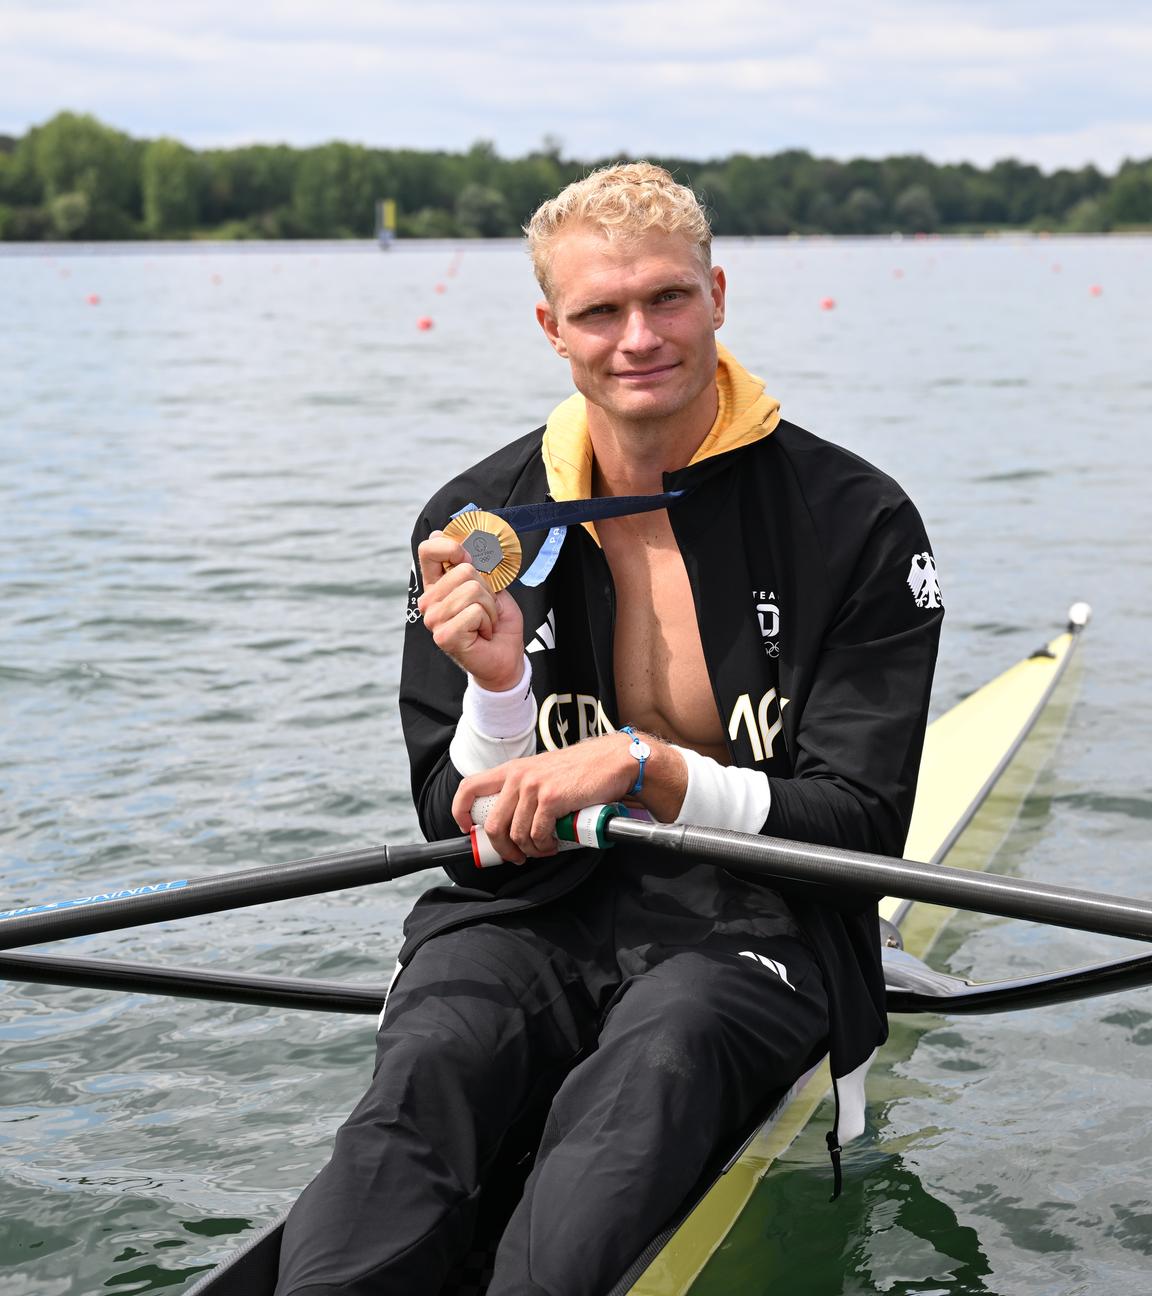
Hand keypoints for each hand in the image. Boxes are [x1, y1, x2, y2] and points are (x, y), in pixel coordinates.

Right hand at [417, 530, 524, 690]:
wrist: (505, 657)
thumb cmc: (497, 622)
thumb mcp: (491, 587)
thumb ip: (479, 566)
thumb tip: (470, 544)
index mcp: (437, 584)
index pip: (429, 549)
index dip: (452, 546)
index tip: (468, 558)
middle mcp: (429, 601)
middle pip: (463, 570)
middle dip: (486, 589)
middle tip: (485, 609)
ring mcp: (433, 619)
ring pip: (472, 590)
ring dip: (489, 608)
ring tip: (485, 623)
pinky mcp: (444, 636)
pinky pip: (474, 612)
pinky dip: (488, 622)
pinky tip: (482, 634)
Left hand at [452, 735, 687, 862]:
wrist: (612, 761)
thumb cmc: (581, 771)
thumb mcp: (544, 772)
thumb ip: (525, 789)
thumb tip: (511, 821)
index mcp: (512, 769)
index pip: (469, 788)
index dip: (460, 812)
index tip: (468, 829)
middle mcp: (518, 776)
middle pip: (492, 824)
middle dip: (503, 848)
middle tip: (516, 856)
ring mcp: (533, 787)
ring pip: (516, 835)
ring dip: (530, 850)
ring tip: (544, 848)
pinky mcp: (551, 799)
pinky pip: (538, 835)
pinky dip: (545, 846)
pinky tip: (555, 843)